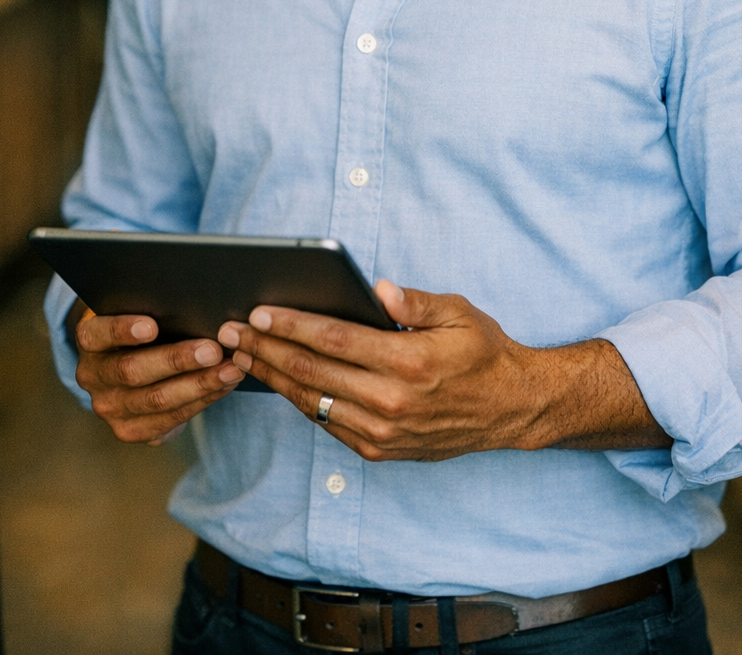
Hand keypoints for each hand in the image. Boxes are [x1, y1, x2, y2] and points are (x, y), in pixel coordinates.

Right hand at [75, 311, 244, 444]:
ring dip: (199, 385)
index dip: (123, 330)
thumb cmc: (140, 319)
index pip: (98, 334)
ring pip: (156, 401)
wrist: (126, 358)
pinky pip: (169, 419)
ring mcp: (110, 408)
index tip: (152, 326)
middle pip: (133, 372)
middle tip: (213, 349)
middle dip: (177, 361)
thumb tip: (192, 301)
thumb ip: (151, 306)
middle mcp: (93, 377)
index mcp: (88, 340)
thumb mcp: (135, 307)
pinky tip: (224, 386)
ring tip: (230, 369)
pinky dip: (201, 401)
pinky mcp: (131, 430)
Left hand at [218, 283, 666, 462]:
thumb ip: (413, 301)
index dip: (291, 325)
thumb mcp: (457, 312)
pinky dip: (300, 402)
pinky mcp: (382, 451)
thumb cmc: (482, 351)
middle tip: (230, 332)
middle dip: (266, 349)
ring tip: (243, 356)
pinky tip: (280, 382)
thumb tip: (377, 289)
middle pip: (312, 373)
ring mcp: (384, 432)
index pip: (334, 341)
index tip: (257, 311)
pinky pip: (329, 425)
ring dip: (273, 378)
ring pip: (313, 403)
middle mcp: (391, 402)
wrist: (511, 409)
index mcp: (407, 362)